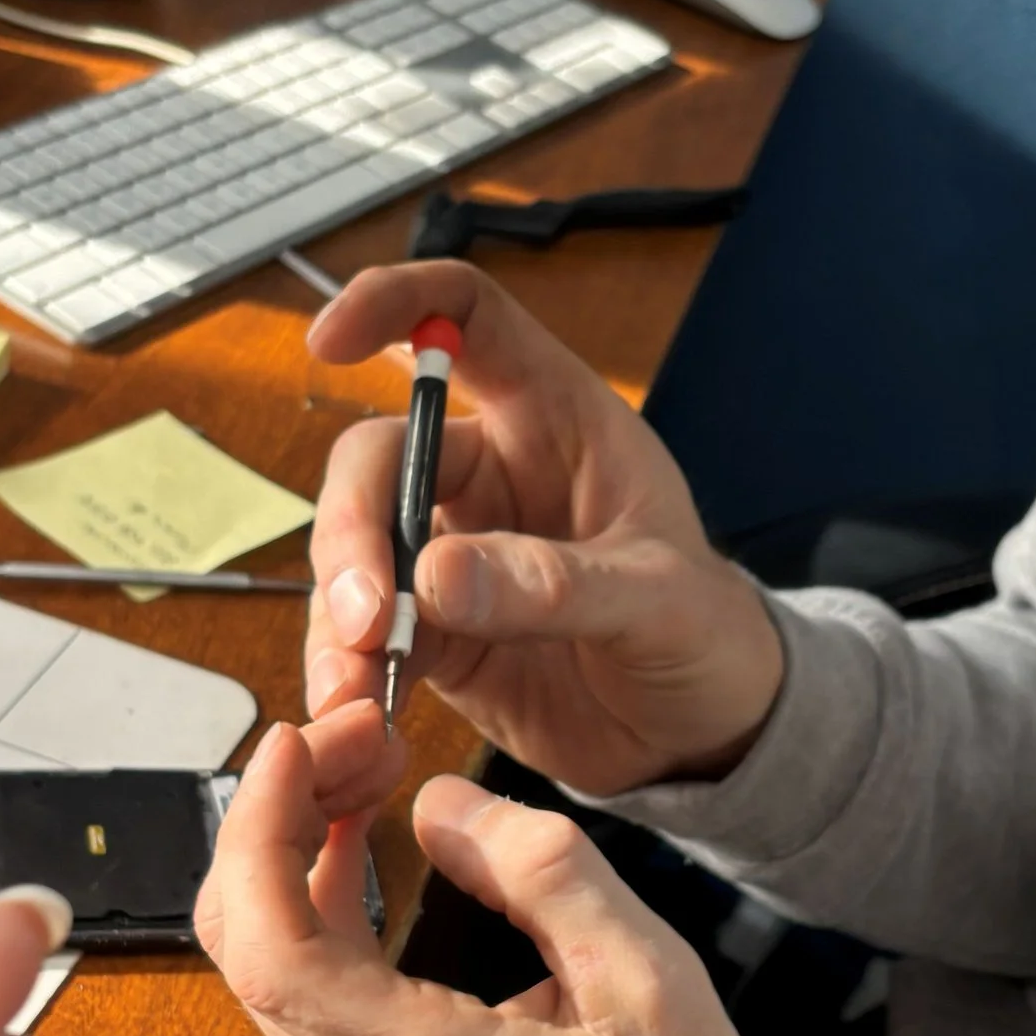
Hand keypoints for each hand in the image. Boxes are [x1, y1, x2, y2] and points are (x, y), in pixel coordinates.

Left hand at [199, 718, 831, 1035]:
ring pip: (268, 972)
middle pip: (247, 950)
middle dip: (277, 820)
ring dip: (292, 858)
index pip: (273, 956)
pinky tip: (361, 847)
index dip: (261, 834)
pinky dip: (314, 909)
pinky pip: (308, 1000)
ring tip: (362, 771)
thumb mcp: (653, 979)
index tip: (297, 745)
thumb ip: (544, 874)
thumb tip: (439, 803)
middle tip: (353, 736)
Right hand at [302, 264, 784, 798]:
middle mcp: (492, 473)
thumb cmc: (707, 634)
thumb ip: (555, 585)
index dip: (396, 303)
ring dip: (338, 610)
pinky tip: (355, 705)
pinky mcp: (434, 630)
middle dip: (353, 525)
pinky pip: (362, 631)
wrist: (704, 733)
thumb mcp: (659, 604)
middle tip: (364, 614)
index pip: (466, 319)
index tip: (329, 342)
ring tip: (353, 682)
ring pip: (356, 546)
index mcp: (558, 420)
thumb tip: (434, 578)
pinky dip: (346, 666)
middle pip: (379, 454)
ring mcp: (454, 552)